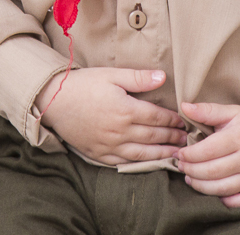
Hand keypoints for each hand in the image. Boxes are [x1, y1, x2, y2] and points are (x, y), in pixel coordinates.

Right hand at [36, 67, 187, 164]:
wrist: (53, 101)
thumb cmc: (83, 84)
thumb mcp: (111, 75)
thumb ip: (138, 78)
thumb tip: (163, 77)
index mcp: (125, 110)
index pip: (156, 117)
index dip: (172, 119)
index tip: (183, 121)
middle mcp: (119, 131)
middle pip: (153, 137)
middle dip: (172, 137)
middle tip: (186, 139)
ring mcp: (109, 145)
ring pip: (142, 154)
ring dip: (161, 154)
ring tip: (176, 154)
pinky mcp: (98, 154)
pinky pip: (123, 162)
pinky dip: (140, 164)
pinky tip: (148, 163)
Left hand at [175, 100, 239, 207]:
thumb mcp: (231, 111)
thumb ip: (207, 110)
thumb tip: (184, 106)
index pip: (209, 150)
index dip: (190, 154)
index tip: (180, 153)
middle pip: (213, 171)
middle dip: (192, 171)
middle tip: (181, 166)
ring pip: (224, 188)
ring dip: (202, 186)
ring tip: (190, 178)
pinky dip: (226, 201)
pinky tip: (212, 193)